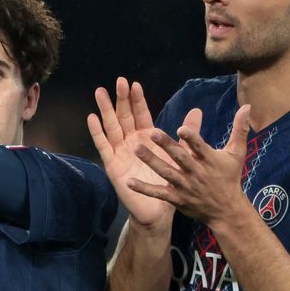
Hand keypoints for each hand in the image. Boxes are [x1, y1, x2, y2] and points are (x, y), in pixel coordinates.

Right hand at [87, 77, 175, 229]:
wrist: (159, 209)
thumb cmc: (168, 181)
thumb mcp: (179, 154)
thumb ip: (188, 134)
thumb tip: (198, 111)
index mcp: (147, 137)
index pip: (140, 114)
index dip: (137, 99)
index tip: (134, 83)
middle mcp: (131, 142)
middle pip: (124, 116)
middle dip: (120, 99)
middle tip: (118, 80)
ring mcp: (120, 152)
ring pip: (111, 127)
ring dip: (105, 110)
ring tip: (100, 92)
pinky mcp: (113, 165)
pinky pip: (104, 147)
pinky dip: (97, 133)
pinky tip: (92, 119)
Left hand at [127, 103, 253, 227]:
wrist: (226, 210)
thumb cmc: (230, 178)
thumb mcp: (237, 153)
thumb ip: (240, 129)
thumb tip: (247, 106)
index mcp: (210, 160)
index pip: (200, 148)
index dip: (192, 139)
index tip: (182, 129)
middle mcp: (197, 173)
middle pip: (180, 158)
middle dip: (167, 146)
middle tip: (152, 132)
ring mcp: (185, 187)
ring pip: (167, 173)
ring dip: (152, 162)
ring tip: (137, 149)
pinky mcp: (177, 199)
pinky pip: (159, 193)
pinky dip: (144, 189)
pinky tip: (129, 182)